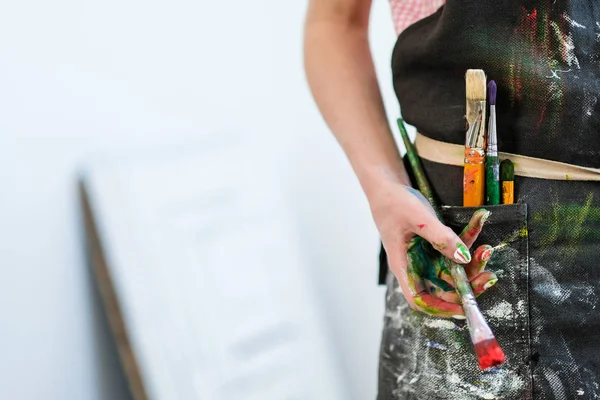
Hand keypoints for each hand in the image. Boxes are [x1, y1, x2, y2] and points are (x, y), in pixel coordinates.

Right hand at [370, 182, 496, 318]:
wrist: (388, 185)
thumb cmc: (393, 203)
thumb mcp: (418, 218)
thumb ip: (441, 238)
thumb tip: (465, 258)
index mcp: (404, 266)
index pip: (421, 299)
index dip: (442, 309)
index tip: (465, 308)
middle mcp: (416, 265)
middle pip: (444, 286)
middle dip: (468, 283)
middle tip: (489, 276)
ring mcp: (427, 255)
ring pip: (454, 268)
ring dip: (473, 261)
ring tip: (487, 248)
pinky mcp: (435, 244)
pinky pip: (455, 246)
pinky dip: (468, 237)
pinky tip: (479, 220)